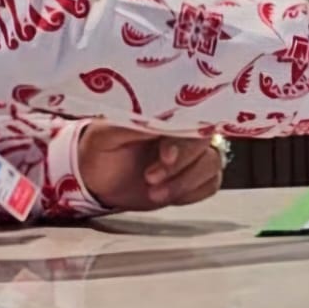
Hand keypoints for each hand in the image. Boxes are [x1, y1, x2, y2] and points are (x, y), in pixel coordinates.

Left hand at [77, 123, 224, 211]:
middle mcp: (185, 129)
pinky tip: (166, 195)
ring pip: (211, 164)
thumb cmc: (100, 149)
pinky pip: (211, 183)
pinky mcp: (195, 178)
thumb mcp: (106, 134)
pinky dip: (191, 193)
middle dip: (181, 164)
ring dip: (184, 182)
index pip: (191, 116)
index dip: (183, 138)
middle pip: (205, 141)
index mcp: (167, 112)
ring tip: (153, 193)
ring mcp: (193, 154)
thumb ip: (133, 124)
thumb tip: (158, 121)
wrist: (97, 180)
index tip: (165, 156)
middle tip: (150, 178)